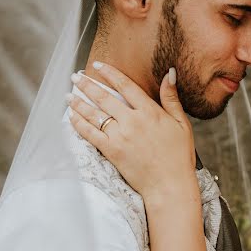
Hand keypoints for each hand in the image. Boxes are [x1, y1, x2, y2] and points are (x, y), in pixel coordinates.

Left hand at [68, 62, 196, 199]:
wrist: (169, 185)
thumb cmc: (178, 156)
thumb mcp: (181, 123)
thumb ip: (171, 98)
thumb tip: (170, 73)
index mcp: (150, 112)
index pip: (125, 85)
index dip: (110, 73)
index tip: (98, 65)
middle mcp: (132, 121)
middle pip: (104, 97)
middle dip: (87, 85)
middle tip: (75, 77)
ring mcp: (120, 136)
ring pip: (94, 114)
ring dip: (78, 103)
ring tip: (68, 95)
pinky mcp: (112, 151)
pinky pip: (90, 134)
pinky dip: (79, 124)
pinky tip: (72, 116)